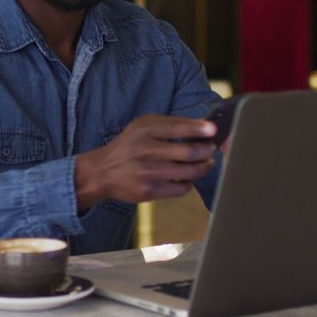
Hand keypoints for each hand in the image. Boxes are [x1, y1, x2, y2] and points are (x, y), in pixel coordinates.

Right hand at [74, 115, 216, 210]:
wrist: (102, 172)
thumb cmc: (129, 145)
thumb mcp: (142, 127)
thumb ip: (168, 125)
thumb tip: (201, 127)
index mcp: (144, 131)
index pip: (177, 128)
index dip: (198, 129)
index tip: (213, 130)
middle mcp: (145, 151)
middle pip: (187, 152)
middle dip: (206, 150)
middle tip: (212, 148)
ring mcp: (148, 173)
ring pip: (187, 172)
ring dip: (202, 167)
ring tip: (207, 162)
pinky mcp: (149, 191)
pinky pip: (180, 189)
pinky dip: (190, 182)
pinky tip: (190, 177)